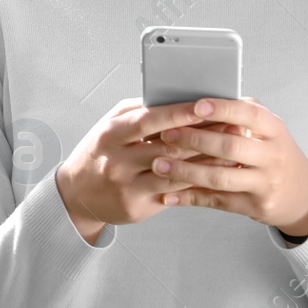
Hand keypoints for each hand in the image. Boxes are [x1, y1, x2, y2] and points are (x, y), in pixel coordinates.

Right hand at [54, 96, 236, 240]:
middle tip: (231, 127)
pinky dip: (196, 182)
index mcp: (111, 134)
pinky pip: (174, 195)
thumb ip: (140, 113)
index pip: (149, 121)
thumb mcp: (111, 126)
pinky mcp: (137, 208)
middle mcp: (117, 161)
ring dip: (207, 162)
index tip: (205, 106)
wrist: (76, 193)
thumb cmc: (100, 152)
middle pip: (168, 148)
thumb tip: (178, 99)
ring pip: (176, 174)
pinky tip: (213, 174)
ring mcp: (127, 187)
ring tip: (231, 151)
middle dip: (203, 136)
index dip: (180, 113)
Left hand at [149, 96, 307, 235]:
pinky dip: (189, 197)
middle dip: (194, 140)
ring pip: (220, 177)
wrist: (302, 193)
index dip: (222, 109)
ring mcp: (265, 183)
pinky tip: (167, 195)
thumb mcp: (267, 130)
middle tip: (165, 135)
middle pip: (230, 147)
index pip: (249, 114)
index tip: (196, 106)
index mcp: (274, 129)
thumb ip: (240, 114)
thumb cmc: (272, 152)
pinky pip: (217, 201)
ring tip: (159, 165)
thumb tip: (196, 99)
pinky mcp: (255, 206)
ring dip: (186, 172)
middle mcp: (273, 156)